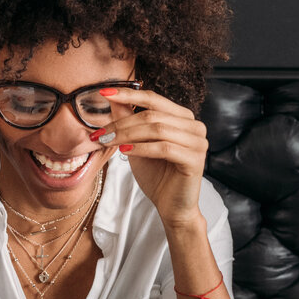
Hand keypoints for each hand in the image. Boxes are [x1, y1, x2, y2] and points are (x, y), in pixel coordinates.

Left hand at [89, 87, 207, 226]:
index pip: (154, 99)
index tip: (103, 92)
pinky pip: (164, 148)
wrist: (171, 206)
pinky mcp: (195, 159)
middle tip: (100, 133)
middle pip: (152, 115)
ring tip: (107, 142)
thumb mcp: (137, 144)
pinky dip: (141, 148)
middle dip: (122, 123)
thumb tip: (111, 98)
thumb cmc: (156, 175)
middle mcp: (194, 125)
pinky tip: (124, 151)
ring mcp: (198, 141)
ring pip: (157, 129)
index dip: (128, 94)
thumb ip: (128, 120)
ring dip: (127, 135)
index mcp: (182, 117)